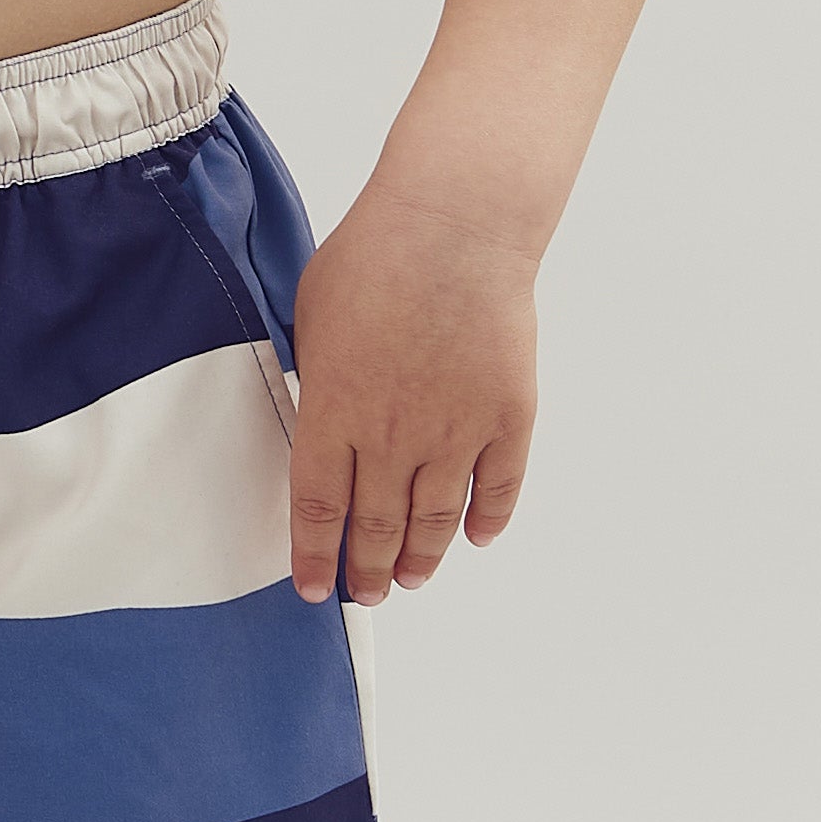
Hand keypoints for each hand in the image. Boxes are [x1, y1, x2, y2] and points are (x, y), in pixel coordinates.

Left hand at [285, 184, 539, 603]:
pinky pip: (498, 486)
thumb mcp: (312, 318)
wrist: (454, 229)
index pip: (318, 507)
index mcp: (335, 412)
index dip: (315, 554)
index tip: (315, 586)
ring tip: (411, 580)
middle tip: (366, 592)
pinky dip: (487, 519)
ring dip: (421, 557)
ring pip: (435, 518)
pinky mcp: (508, 416)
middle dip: (368, 569)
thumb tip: (320, 410)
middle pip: (377, 525)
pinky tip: (475, 537)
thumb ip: (317, 377)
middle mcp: (394, 436)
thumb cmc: (374, 256)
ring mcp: (457, 431)